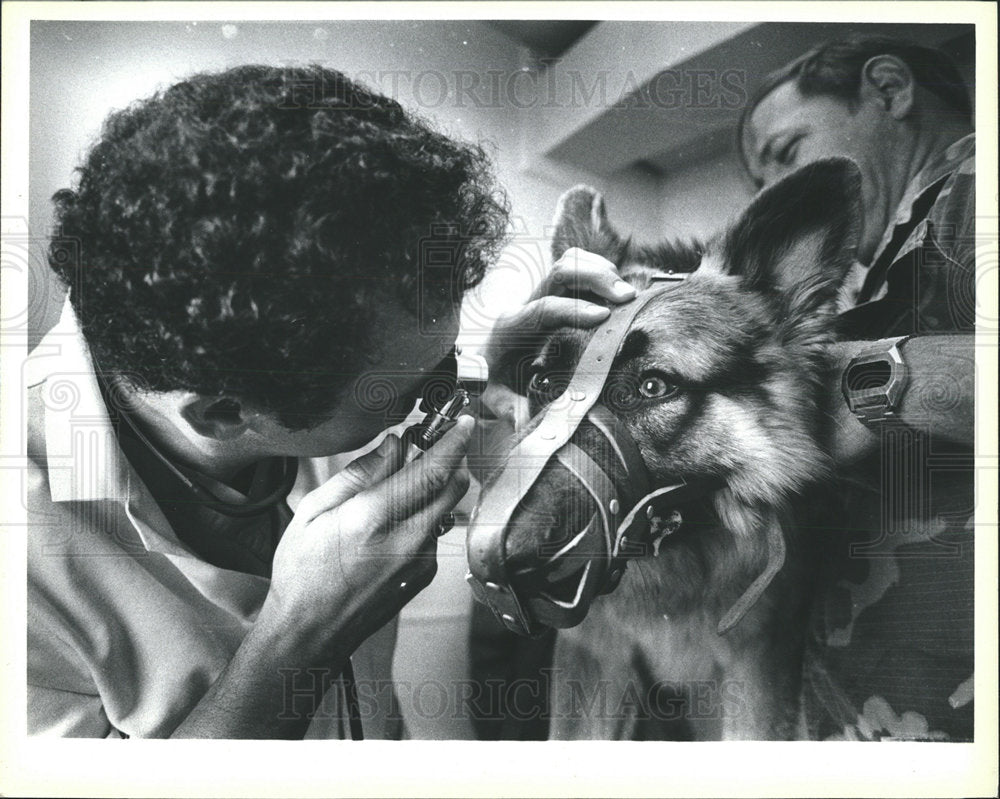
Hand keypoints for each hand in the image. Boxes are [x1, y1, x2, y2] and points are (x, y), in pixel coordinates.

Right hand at [260, 416, 472, 655]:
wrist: (310, 632)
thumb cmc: (303, 573)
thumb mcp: (314, 511)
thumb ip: (359, 474)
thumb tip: (392, 446)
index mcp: (373, 518)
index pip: (432, 471)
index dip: (454, 441)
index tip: (462, 423)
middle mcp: (405, 540)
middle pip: (454, 486)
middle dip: (449, 461)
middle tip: (428, 449)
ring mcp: (419, 561)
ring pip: (446, 509)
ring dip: (434, 491)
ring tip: (397, 494)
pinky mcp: (424, 575)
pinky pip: (435, 533)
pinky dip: (423, 519)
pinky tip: (390, 529)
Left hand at [480, 248, 635, 428]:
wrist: (480, 364)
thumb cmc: (490, 381)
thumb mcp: (495, 399)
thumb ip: (509, 410)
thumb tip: (526, 423)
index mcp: (512, 328)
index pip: (544, 309)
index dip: (574, 310)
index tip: (603, 317)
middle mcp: (526, 304)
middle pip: (561, 271)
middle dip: (596, 278)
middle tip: (628, 297)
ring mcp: (542, 296)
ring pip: (571, 262)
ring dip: (601, 271)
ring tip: (627, 293)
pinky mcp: (556, 295)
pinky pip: (579, 270)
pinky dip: (602, 273)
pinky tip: (620, 291)